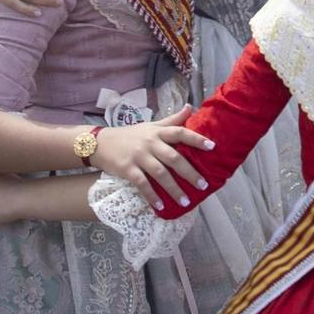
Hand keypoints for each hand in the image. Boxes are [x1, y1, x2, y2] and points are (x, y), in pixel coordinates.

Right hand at [93, 108, 216, 207]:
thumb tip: (190, 107)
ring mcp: (138, 156)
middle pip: (173, 158)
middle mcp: (150, 143)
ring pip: (160, 174)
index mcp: (157, 132)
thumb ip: (171, 120)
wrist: (101, 143)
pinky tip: (161, 206)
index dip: (196, 139)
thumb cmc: (130, 135)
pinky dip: (152, 196)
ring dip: (174, 189)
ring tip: (186, 201)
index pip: (180, 132)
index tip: (212, 147)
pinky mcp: (127, 169)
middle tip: (203, 185)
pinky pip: (142, 184)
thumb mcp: (150, 125)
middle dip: (190, 172)